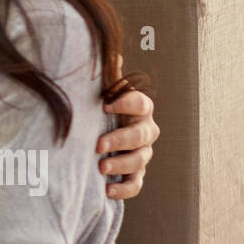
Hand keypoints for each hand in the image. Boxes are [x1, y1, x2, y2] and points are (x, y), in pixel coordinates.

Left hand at [97, 55, 157, 198]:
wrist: (98, 135)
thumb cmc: (100, 108)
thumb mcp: (103, 91)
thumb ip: (108, 76)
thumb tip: (111, 52)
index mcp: (139, 108)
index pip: (141, 103)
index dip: (126, 103)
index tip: (105, 104)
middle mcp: (145, 131)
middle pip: (141, 135)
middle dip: (121, 139)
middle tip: (98, 145)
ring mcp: (142, 154)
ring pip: (140, 161)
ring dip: (121, 164)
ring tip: (100, 167)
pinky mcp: (136, 174)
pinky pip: (136, 185)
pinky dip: (124, 189)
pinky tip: (107, 191)